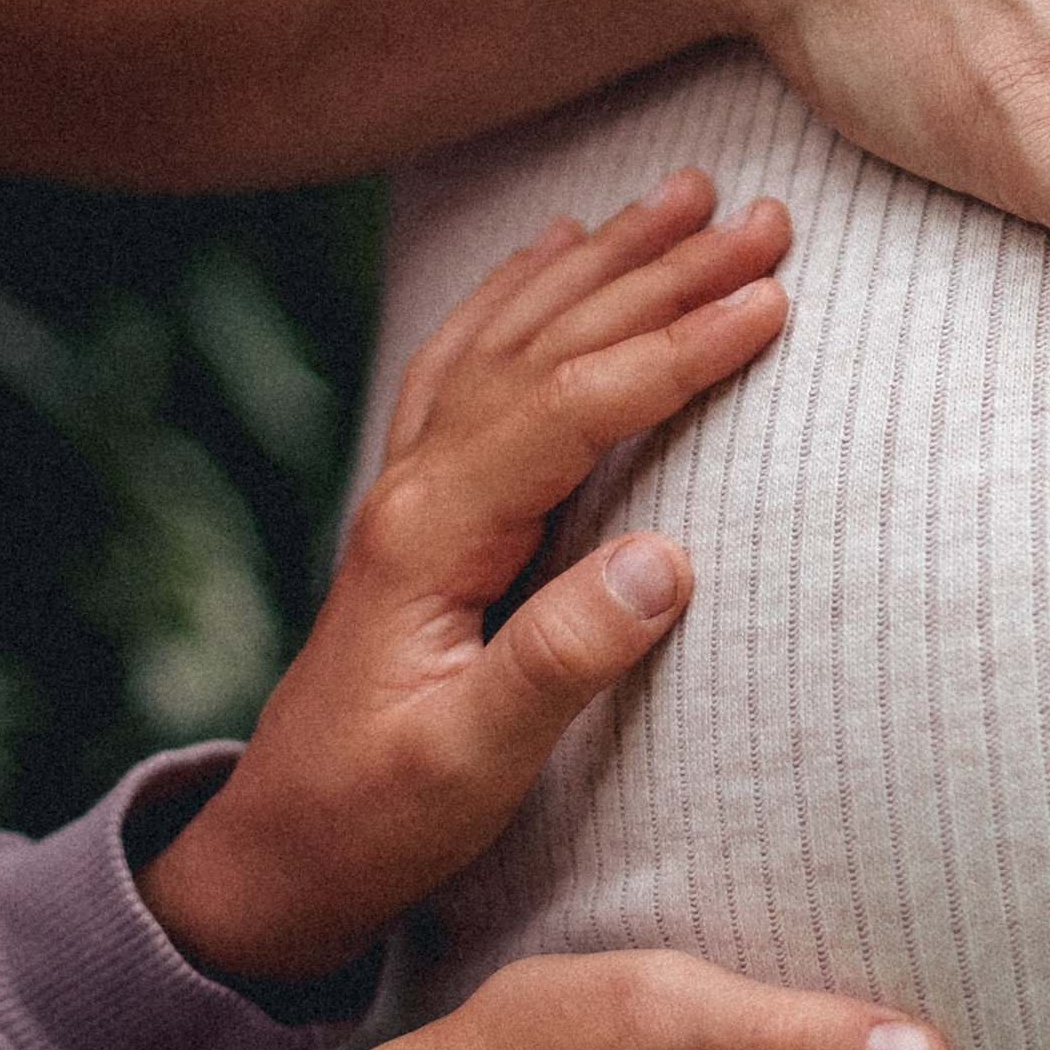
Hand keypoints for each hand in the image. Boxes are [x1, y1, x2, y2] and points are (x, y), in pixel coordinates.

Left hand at [139, 174, 789, 983]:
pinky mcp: (418, 507)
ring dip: (604, 260)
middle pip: (550, 346)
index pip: (572, 407)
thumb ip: (561, 663)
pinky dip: (520, 293)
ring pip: (513, 336)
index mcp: (433, 534)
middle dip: (662, 272)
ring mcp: (410, 488)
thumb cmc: (377, 820)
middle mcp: (416, 486)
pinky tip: (556, 252)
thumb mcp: (472, 766)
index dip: (676, 348)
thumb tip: (669, 561)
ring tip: (686, 194)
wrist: (276, 854)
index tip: (772, 301)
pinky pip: (469, 361)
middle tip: (766, 215)